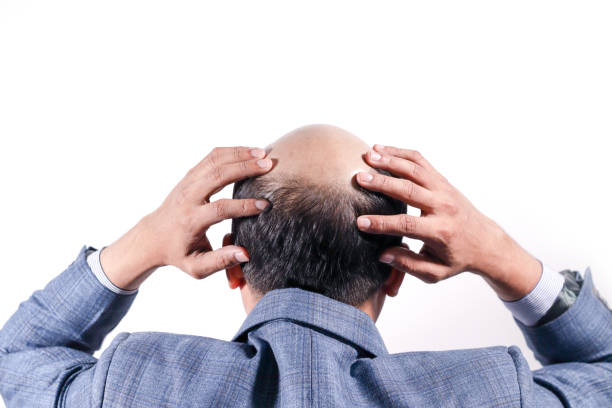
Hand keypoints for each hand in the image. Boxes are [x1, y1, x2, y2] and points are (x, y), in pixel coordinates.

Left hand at [100, 146, 272, 290]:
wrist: (154, 236)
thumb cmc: (179, 253)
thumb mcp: (197, 267)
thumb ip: (221, 261)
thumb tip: (245, 254)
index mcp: (191, 221)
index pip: (220, 209)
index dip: (244, 206)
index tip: (266, 204)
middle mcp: (188, 197)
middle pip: (217, 175)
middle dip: (245, 168)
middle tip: (268, 165)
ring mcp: (188, 182)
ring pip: (215, 161)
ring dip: (240, 154)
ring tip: (263, 153)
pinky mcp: (191, 175)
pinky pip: (212, 157)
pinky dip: (232, 151)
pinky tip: (250, 151)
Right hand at [355, 144, 541, 300]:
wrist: (484, 241)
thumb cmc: (456, 258)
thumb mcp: (435, 272)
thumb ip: (408, 265)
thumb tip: (382, 255)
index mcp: (440, 231)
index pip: (406, 224)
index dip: (382, 223)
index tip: (360, 222)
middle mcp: (443, 206)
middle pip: (409, 190)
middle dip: (382, 183)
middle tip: (359, 178)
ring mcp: (443, 189)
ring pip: (414, 169)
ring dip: (390, 161)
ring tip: (367, 155)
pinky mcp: (441, 180)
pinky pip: (420, 161)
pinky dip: (400, 153)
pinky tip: (380, 150)